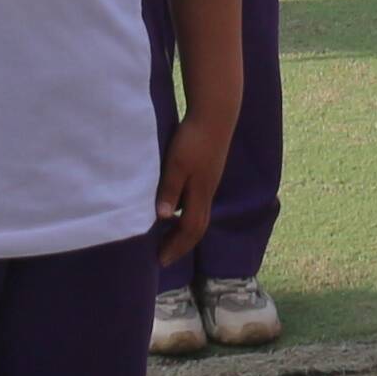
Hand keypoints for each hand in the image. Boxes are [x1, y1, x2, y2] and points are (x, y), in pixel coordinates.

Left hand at [153, 106, 235, 254]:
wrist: (216, 114)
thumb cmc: (194, 139)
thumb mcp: (177, 164)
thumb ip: (171, 190)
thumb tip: (163, 218)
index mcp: (200, 194)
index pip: (189, 230)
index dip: (175, 247)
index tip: (160, 261)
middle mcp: (207, 192)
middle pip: (197, 228)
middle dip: (181, 245)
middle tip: (164, 256)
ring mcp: (210, 182)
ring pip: (200, 215)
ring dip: (185, 230)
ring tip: (168, 237)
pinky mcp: (209, 172)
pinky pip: (199, 203)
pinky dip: (188, 214)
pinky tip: (177, 208)